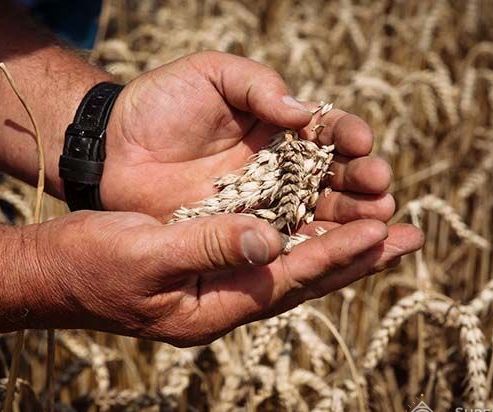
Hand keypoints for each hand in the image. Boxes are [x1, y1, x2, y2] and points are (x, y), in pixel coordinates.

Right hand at [33, 209, 422, 346]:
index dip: (335, 257)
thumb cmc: (90, 263)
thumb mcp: (145, 252)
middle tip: (411, 238)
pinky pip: (271, 255)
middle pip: (305, 281)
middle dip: (358, 259)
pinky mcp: (210, 267)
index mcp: (211, 308)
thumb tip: (269, 239)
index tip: (380, 234)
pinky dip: (305, 239)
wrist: (54, 273)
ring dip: (340, 249)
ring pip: (293, 268)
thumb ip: (206, 246)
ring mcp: (218, 288)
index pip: (288, 282)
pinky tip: (325, 226)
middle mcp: (224, 303)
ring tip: (386, 231)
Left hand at [101, 51, 396, 225]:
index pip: (326, 133)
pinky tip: (337, 256)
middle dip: (362, 185)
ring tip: (377, 225)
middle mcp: (280, 169)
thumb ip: (256, 85)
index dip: (347, 137)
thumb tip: (303, 113)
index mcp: (280, 127)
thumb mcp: (210, 74)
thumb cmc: (162, 102)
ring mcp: (263, 206)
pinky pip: (281, 246)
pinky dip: (309, 251)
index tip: (360, 142)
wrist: (113, 146)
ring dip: (349, 223)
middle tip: (380, 190)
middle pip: (333, 180)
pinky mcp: (240, 236)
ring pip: (316, 217)